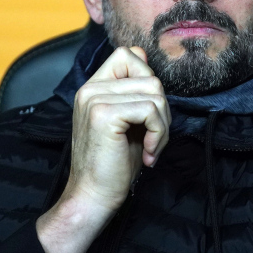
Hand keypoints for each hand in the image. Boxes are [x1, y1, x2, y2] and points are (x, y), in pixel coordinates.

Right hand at [36, 46, 170, 252]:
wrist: (93, 196)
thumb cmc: (113, 165)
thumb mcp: (128, 122)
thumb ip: (134, 93)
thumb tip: (146, 60)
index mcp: (93, 88)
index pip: (128, 55)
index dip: (148, 79)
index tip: (147, 115)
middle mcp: (90, 88)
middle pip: (149, 76)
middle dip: (162, 109)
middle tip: (154, 137)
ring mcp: (95, 99)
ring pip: (154, 93)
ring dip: (163, 125)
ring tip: (151, 148)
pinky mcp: (104, 115)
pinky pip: (151, 110)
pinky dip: (159, 134)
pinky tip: (148, 154)